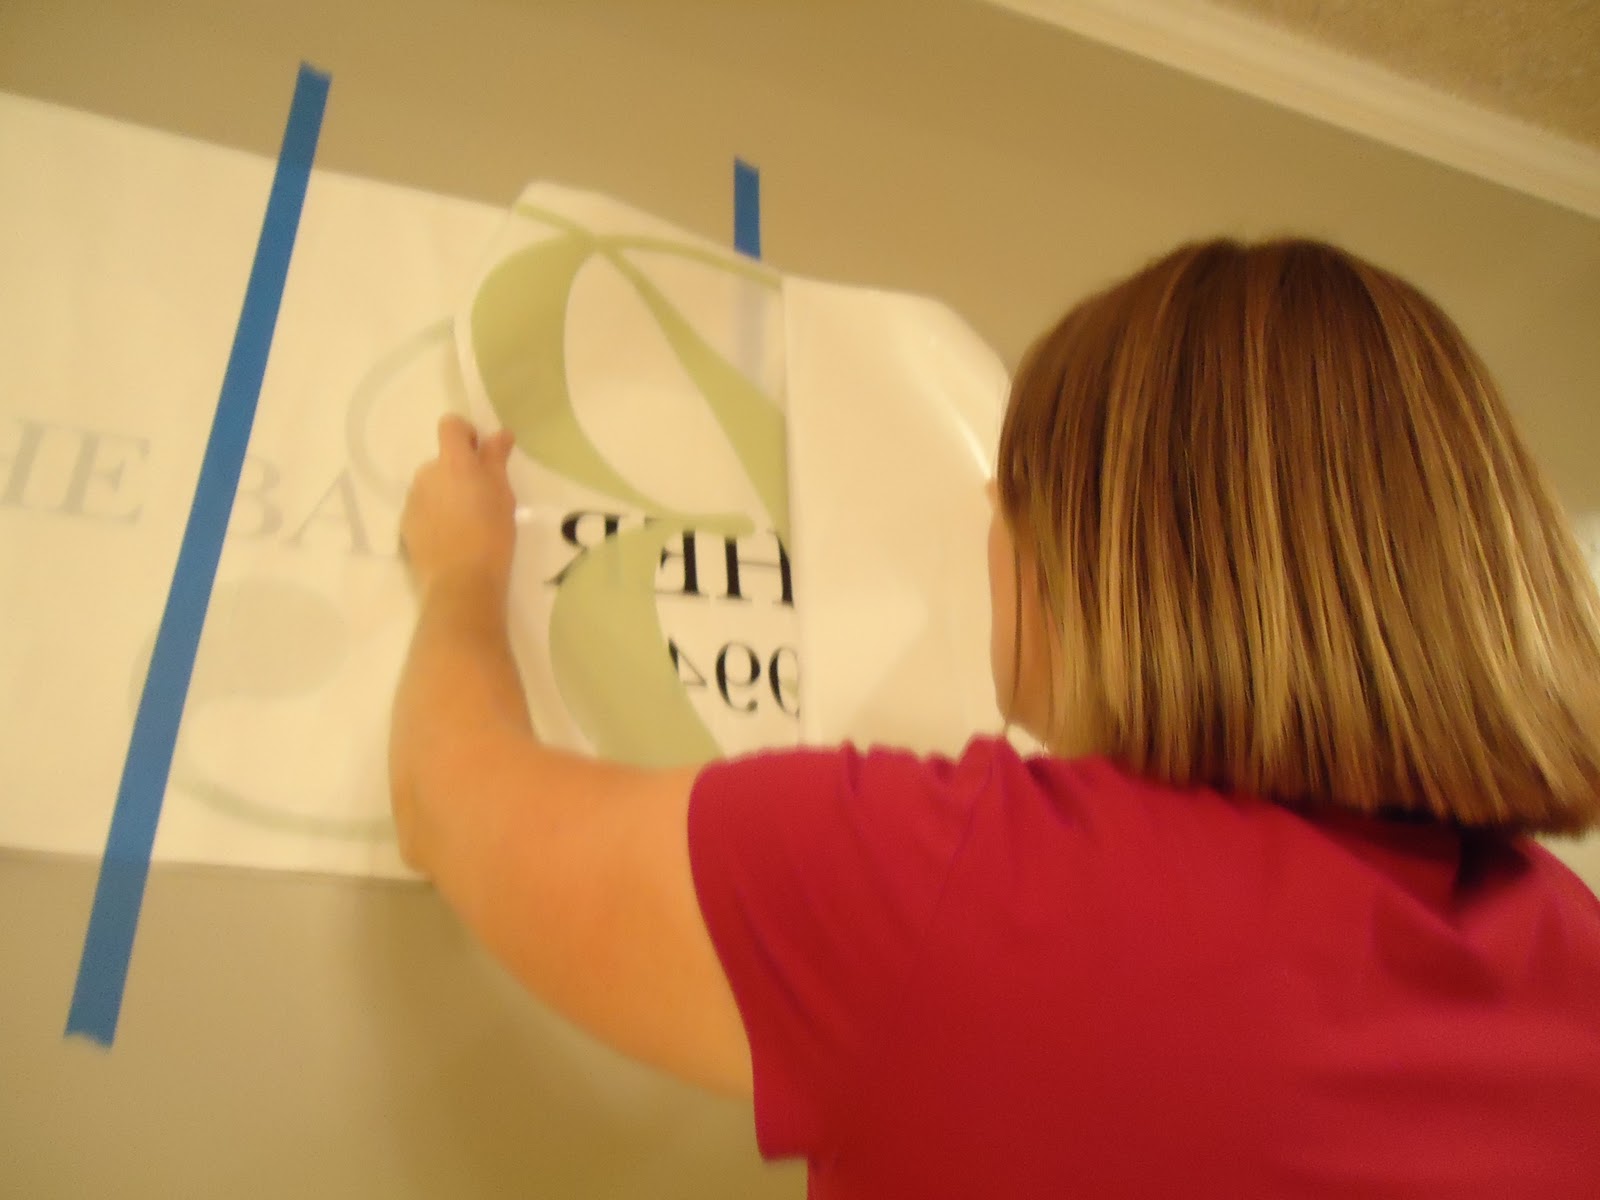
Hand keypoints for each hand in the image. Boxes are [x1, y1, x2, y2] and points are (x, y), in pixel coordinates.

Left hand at [400, 415, 516, 596]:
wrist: (461, 582)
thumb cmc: (491, 535)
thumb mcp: (503, 495)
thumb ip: (496, 460)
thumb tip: (499, 434)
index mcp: (453, 463)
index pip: (450, 426)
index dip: (466, 433)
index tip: (482, 454)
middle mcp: (427, 474)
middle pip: (443, 460)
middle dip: (460, 472)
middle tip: (482, 499)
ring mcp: (413, 500)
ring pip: (432, 486)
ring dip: (447, 494)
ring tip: (466, 524)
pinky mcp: (406, 525)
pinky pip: (423, 509)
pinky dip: (436, 516)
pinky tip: (451, 539)